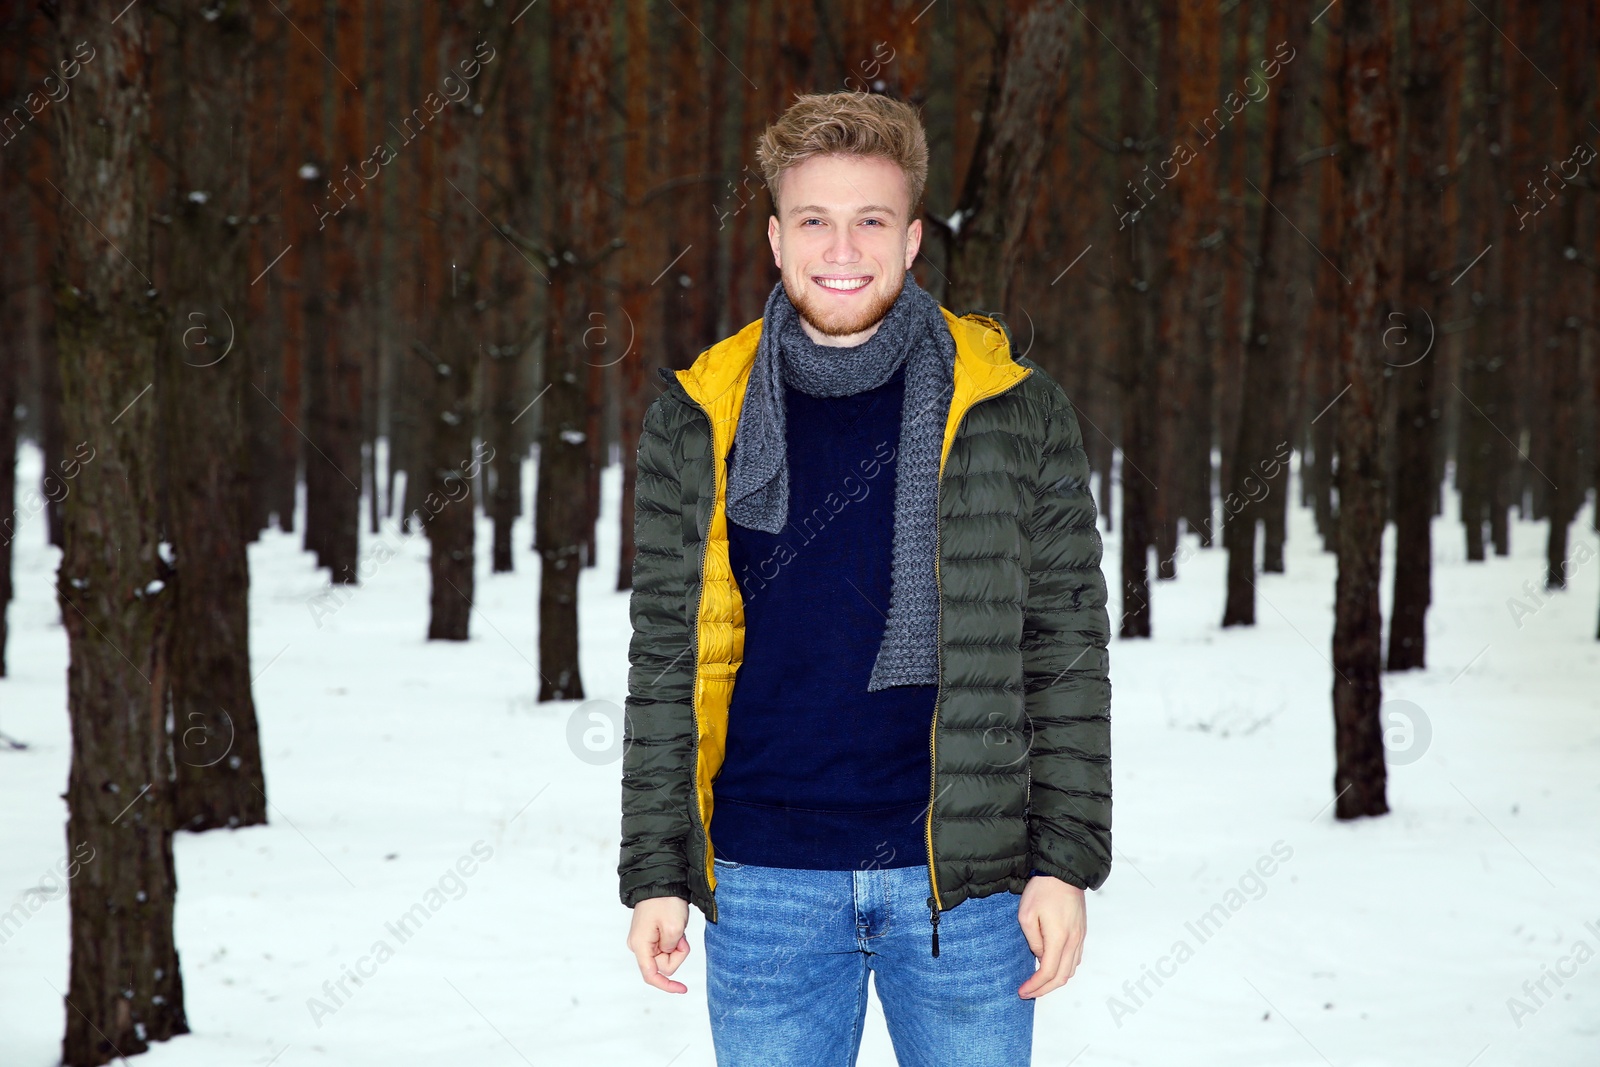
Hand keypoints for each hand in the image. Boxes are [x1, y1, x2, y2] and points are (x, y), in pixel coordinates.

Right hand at [627, 895, 691, 992]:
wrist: (662, 881)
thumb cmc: (665, 902)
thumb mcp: (674, 928)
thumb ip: (671, 950)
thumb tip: (668, 953)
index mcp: (640, 946)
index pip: (651, 975)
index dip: (667, 986)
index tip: (682, 989)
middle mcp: (639, 945)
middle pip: (663, 965)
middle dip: (677, 954)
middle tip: (682, 936)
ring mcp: (644, 940)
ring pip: (666, 956)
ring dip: (677, 946)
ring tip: (678, 927)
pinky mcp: (652, 935)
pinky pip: (667, 946)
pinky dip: (675, 940)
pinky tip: (676, 927)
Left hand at [1017, 874, 1085, 998]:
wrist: (1064, 873)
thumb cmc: (1043, 890)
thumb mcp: (1026, 915)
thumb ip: (1033, 941)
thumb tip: (1039, 956)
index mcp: (1059, 938)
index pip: (1048, 972)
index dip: (1035, 986)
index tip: (1022, 991)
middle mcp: (1073, 942)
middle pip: (1062, 977)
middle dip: (1044, 989)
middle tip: (1028, 992)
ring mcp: (1079, 938)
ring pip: (1070, 970)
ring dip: (1055, 981)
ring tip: (1038, 983)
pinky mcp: (1081, 932)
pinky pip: (1075, 959)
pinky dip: (1063, 969)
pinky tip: (1051, 967)